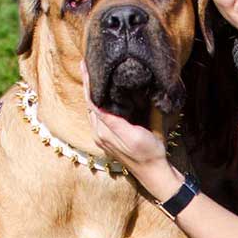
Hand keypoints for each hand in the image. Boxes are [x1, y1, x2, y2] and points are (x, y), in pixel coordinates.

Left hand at [81, 61, 168, 186]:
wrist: (152, 172)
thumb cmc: (150, 153)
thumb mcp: (136, 135)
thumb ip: (116, 120)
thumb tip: (105, 100)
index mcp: (104, 131)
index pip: (91, 101)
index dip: (88, 83)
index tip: (85, 65)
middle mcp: (98, 134)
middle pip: (89, 104)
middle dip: (88, 84)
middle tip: (88, 64)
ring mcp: (101, 137)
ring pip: (92, 109)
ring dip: (92, 93)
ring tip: (92, 75)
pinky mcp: (106, 139)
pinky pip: (97, 116)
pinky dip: (97, 102)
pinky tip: (102, 95)